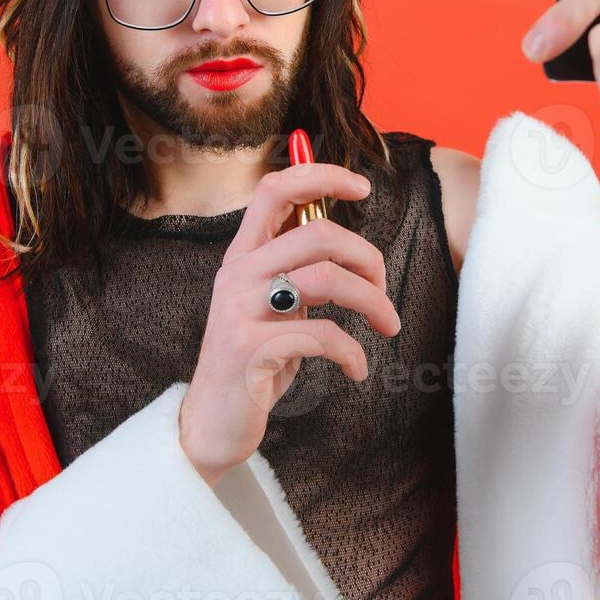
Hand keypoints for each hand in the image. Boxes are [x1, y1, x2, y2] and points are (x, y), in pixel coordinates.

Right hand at [178, 163, 401, 486]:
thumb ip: (297, 271)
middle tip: (383, 290)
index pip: (275, 190)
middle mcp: (238, 274)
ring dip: (371, 301)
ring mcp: (241, 310)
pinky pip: (321, 335)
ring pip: (326, 278)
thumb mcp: (273, 306)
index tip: (362, 186)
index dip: (320, 176)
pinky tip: (356, 368)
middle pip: (317, 233)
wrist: (213, 424)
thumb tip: (347, 241)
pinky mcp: (250, 349)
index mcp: (244, 255)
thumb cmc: (255, 360)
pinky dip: (352, 352)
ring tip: (387, 325)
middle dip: (367, 258)